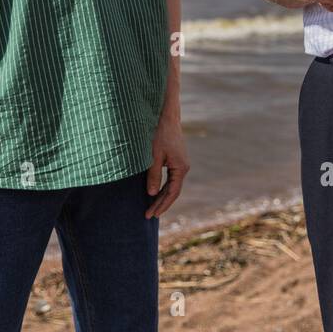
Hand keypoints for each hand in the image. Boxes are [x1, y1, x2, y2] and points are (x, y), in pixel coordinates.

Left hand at [146, 98, 189, 217]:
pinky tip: (154, 192)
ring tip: (151, 207)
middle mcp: (184, 167)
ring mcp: (181, 163)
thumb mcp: (153, 156)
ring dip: (161, 196)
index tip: (151, 214)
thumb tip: (151, 194)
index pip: (172, 193)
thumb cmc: (159, 134)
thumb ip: (153, 175)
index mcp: (181, 168)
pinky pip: (170, 178)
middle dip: (161, 203)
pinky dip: (162, 186)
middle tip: (148, 215)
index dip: (162, 205)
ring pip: (171, 185)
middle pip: (173, 191)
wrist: (166, 116)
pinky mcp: (176, 159)